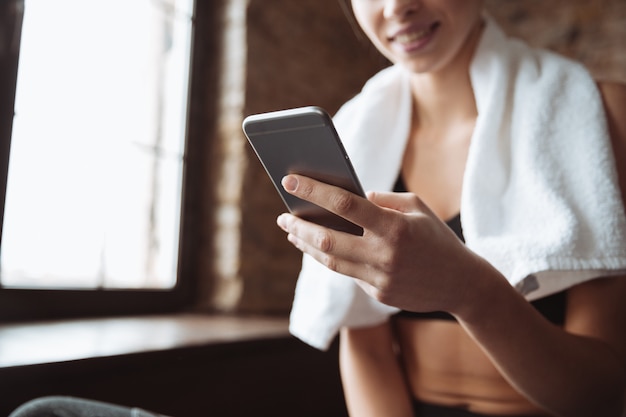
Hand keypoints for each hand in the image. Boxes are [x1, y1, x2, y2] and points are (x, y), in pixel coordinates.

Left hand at [276, 174, 484, 313]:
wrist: (462, 284)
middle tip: (283, 216)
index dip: (314, 191)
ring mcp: (380, 279)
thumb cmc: (437, 238)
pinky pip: (349, 273)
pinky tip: (321, 248)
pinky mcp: (379, 295)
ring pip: (331, 261)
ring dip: (307, 246)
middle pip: (328, 240)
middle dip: (299, 226)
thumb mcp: (417, 207)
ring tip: (293, 232)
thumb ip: (383, 200)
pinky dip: (333, 259)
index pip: (344, 205)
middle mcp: (384, 255)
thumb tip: (349, 197)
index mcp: (394, 227)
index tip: (290, 180)